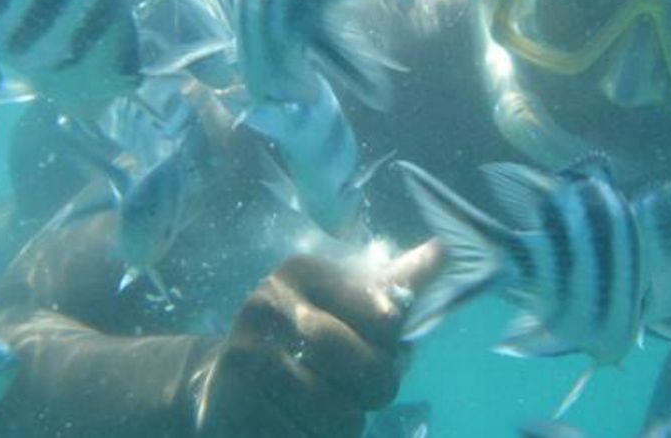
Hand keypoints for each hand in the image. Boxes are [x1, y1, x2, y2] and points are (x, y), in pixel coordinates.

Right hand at [194, 241, 442, 437]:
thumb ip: (393, 285)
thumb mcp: (344, 305)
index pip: (386, 319)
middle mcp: (268, 306)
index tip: (375, 350)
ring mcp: (247, 358)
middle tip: (353, 390)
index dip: (392, 349)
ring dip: (344, 426)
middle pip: (368, 369)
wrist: (227, 384)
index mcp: (301, 272)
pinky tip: (294, 425)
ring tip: (320, 408)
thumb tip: (443, 250)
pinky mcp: (233, 407)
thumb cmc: (303, 340)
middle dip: (374, 392)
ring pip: (342, 417)